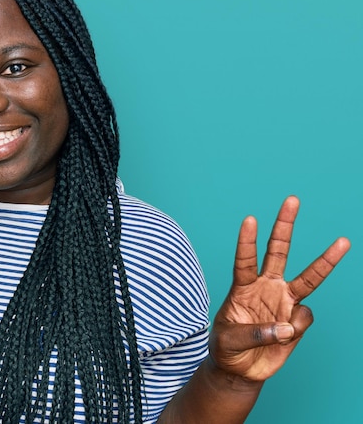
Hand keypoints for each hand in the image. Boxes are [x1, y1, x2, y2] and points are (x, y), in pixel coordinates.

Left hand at [209, 196, 349, 380]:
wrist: (239, 370)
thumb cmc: (226, 348)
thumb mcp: (228, 341)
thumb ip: (255, 334)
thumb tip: (288, 328)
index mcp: (242, 286)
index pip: (244, 259)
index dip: (247, 241)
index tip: (250, 219)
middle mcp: (265, 287)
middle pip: (278, 252)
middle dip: (285, 226)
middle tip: (292, 200)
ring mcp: (283, 301)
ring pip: (308, 277)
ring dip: (325, 260)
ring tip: (343, 242)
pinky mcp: (296, 319)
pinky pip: (305, 318)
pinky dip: (297, 328)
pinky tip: (284, 336)